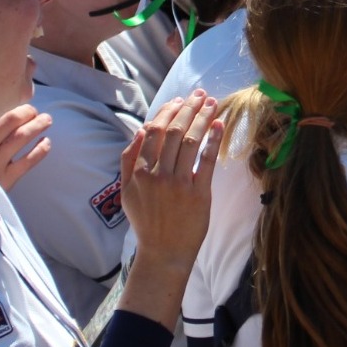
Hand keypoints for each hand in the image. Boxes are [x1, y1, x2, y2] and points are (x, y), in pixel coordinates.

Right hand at [0, 104, 51, 190]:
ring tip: (47, 120)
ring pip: (20, 138)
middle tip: (37, 112)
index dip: (14, 108)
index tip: (24, 107)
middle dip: (27, 113)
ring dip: (36, 126)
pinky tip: (46, 142)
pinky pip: (27, 162)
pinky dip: (40, 150)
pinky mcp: (5, 180)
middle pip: (9, 122)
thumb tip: (8, 112)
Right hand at [119, 90, 222, 271]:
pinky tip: (219, 124)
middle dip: (187, 108)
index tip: (179, 100)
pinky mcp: (198, 194)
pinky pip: (207, 161)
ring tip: (211, 103)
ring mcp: (178, 184)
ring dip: (202, 118)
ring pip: (190, 142)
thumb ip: (127, 161)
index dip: (167, 112)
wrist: (164, 252)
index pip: (153, 132)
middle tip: (199, 94)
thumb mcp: (127, 192)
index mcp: (139, 172)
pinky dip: (213, 140)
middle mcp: (157, 175)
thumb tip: (138, 131)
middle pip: (173, 132)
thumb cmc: (146, 221)